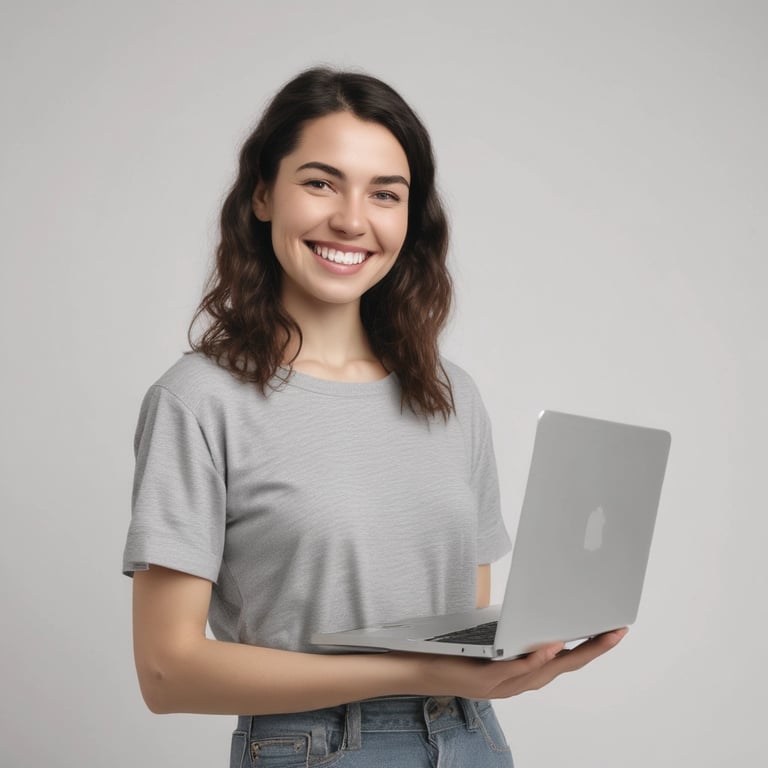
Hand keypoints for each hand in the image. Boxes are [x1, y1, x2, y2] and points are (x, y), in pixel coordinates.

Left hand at [415, 628, 627, 699]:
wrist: (420, 666)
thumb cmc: (460, 648)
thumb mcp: (496, 634)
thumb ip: (519, 625)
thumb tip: (540, 597)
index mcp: (526, 670)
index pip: (567, 659)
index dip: (593, 645)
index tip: (615, 627)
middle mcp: (521, 681)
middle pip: (566, 665)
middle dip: (595, 648)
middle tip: (619, 629)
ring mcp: (505, 684)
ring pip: (546, 670)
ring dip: (573, 652)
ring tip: (597, 635)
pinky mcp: (486, 679)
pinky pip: (517, 669)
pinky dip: (536, 659)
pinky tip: (550, 644)